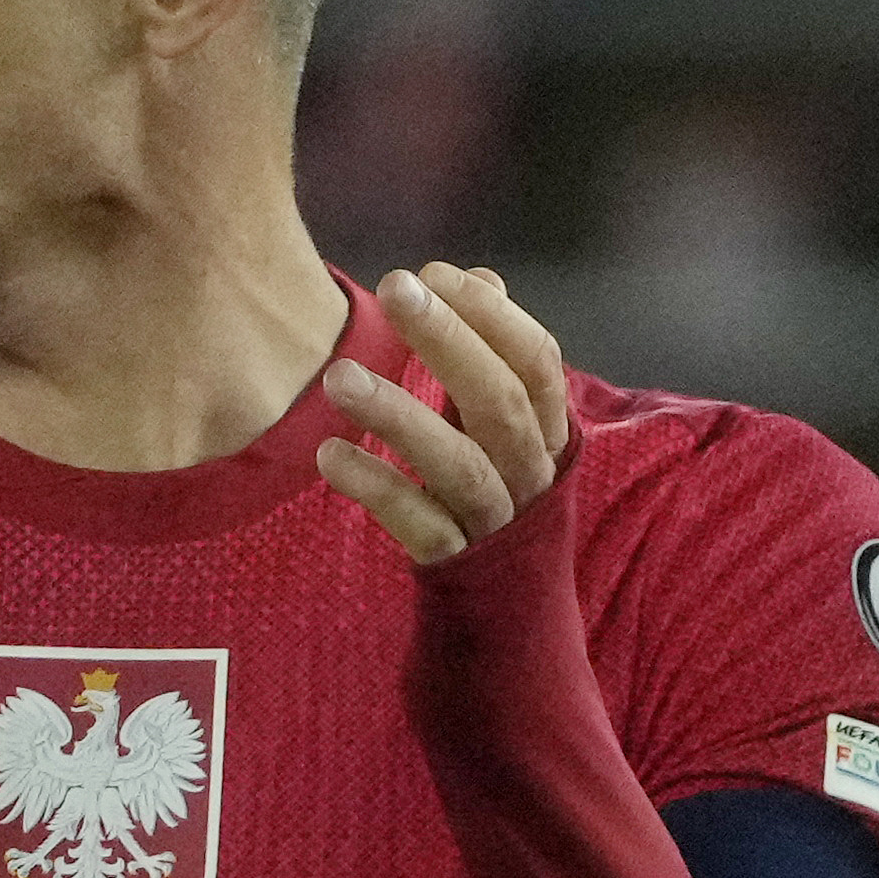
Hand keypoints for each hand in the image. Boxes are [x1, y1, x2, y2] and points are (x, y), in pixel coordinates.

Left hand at [317, 263, 569, 566]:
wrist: (508, 605)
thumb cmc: (497, 489)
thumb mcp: (500, 421)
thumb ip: (490, 355)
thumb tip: (480, 276)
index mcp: (548, 432)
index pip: (537, 364)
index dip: (493, 317)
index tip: (436, 272)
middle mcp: (530, 473)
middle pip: (500, 403)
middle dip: (450, 341)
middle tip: (393, 289)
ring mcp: (494, 520)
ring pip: (459, 464)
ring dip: (400, 415)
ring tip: (339, 376)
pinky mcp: (453, 561)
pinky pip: (417, 522)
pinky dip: (376, 487)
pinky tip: (330, 454)